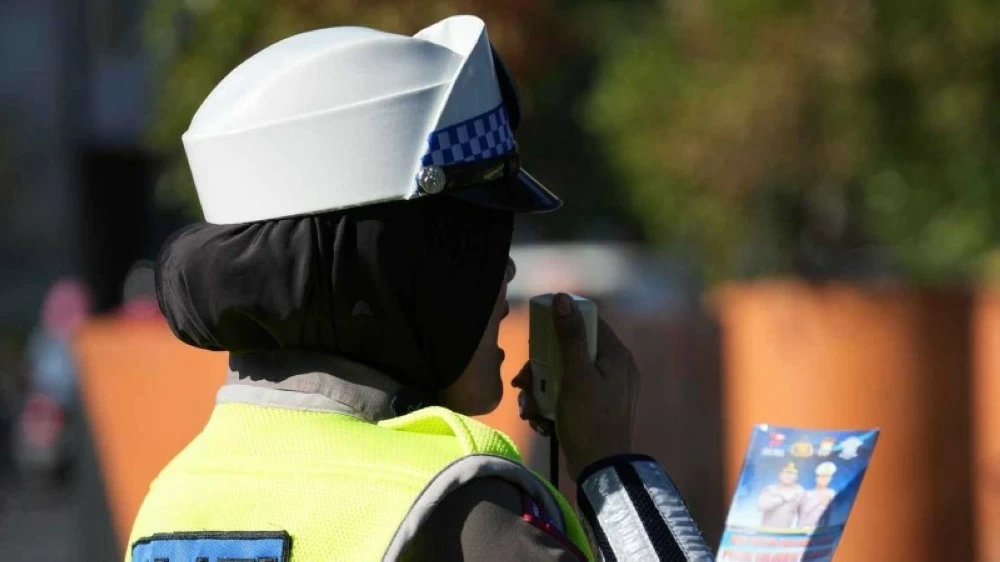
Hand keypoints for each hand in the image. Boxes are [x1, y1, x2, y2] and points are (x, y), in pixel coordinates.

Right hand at [513, 293, 640, 480]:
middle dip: (542, 368)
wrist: (599, 471)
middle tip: (524, 382)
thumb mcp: (576, 376)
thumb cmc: (589, 420)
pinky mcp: (594, 409)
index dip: (560, 327)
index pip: (587, 324)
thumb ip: (570, 337)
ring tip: (529, 409)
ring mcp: (605, 391)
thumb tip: (563, 299)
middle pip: (570, 352)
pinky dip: (551, 404)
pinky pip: (568, 395)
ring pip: (564, 375)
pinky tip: (540, 420)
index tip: (538, 340)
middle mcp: (614, 370)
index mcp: (616, 356)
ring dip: (541, 390)